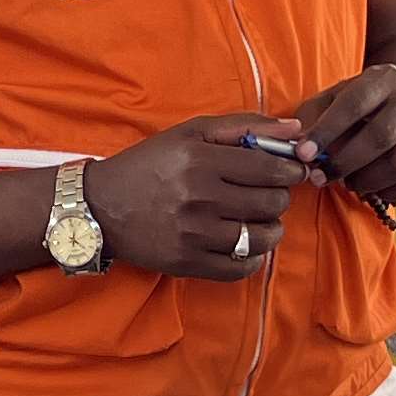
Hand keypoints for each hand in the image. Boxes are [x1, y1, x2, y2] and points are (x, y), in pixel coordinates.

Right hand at [81, 119, 304, 280]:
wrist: (101, 206)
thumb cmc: (150, 164)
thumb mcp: (190, 133)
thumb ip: (244, 126)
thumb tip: (295, 129)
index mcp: (199, 160)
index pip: (269, 169)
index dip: (291, 171)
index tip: (291, 172)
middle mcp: (198, 197)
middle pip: (270, 203)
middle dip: (279, 197)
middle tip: (269, 194)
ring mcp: (193, 234)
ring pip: (261, 238)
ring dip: (271, 229)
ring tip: (259, 220)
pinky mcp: (187, 263)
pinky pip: (241, 268)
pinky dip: (253, 258)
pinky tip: (244, 244)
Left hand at [297, 65, 395, 206]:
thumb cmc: (358, 104)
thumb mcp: (332, 98)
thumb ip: (312, 118)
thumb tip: (295, 146)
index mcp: (384, 78)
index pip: (354, 105)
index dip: (326, 132)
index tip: (302, 154)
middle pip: (381, 137)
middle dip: (345, 162)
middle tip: (319, 177)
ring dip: (366, 181)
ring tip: (346, 182)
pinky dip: (388, 192)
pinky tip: (370, 188)